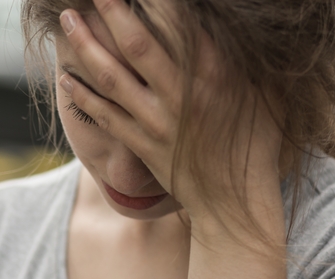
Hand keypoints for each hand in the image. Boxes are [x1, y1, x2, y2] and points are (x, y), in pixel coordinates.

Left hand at [58, 0, 282, 226]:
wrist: (234, 202)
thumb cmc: (256, 141)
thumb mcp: (267, 91)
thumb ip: (247, 55)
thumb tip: (245, 22)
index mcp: (215, 74)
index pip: (178, 23)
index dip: (156, 2)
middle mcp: (181, 94)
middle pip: (135, 44)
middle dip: (110, 12)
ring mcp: (157, 121)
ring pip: (112, 77)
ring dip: (86, 47)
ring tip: (68, 22)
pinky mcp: (141, 145)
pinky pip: (105, 115)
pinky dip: (83, 95)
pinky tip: (67, 78)